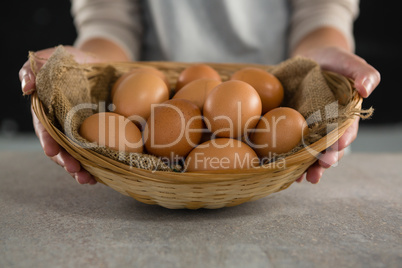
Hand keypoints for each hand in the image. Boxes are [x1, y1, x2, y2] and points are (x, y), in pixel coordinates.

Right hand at [19, 46, 102, 184]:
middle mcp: (63, 125)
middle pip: (61, 149)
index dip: (48, 141)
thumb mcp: (50, 58)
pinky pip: (96, 151)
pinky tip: (103, 175)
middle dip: (66, 162)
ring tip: (88, 180)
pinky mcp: (98, 133)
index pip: (45, 130)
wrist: (99, 62)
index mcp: (48, 111)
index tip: (52, 151)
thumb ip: (32, 69)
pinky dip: (98, 164)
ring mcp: (80, 131)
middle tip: (75, 170)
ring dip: (81, 170)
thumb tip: (26, 87)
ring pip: (78, 155)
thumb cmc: (72, 60)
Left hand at [296, 46, 380, 182]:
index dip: (344, 138)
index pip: (347, 130)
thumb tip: (367, 88)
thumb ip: (362, 72)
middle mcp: (330, 126)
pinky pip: (294, 146)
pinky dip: (292, 159)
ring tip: (305, 178)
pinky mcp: (293, 128)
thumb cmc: (332, 61)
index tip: (339, 146)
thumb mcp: (347, 61)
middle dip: (327, 160)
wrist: (310, 59)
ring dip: (310, 167)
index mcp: (345, 114)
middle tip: (322, 168)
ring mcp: (311, 129)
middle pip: (330, 147)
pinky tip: (288, 169)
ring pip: (313, 152)